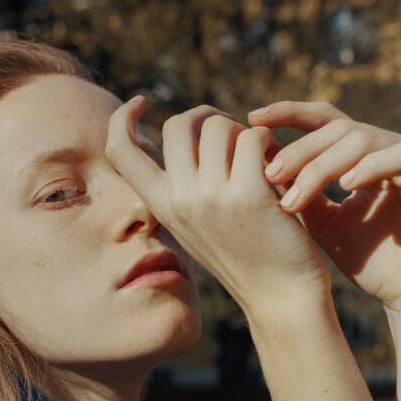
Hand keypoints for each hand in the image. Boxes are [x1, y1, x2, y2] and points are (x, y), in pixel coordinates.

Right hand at [105, 98, 330, 317]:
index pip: (120, 151)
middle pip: (177, 124)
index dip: (121, 119)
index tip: (139, 103)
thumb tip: (173, 135)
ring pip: (219, 127)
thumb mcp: (196, 225)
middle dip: (206, 118)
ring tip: (259, 157)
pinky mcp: (249, 194)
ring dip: (243, 132)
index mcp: (161, 206)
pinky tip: (277, 166)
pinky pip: (252, 139)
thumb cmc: (245, 256)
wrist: (281, 297)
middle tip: (230, 133)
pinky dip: (266, 143)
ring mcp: (212, 197)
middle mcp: (179, 200)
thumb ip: (180, 187)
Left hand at [247, 102, 400, 314]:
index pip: (322, 121)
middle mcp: (385, 149)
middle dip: (300, 151)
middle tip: (269, 175)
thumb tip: (253, 166)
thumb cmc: (371, 260)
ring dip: (324, 165)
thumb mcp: (323, 223)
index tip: (253, 118)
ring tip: (297, 196)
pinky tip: (346, 185)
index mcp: (358, 157)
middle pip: (337, 128)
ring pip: (362, 138)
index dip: (289, 113)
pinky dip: (374, 165)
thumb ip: (298, 193)